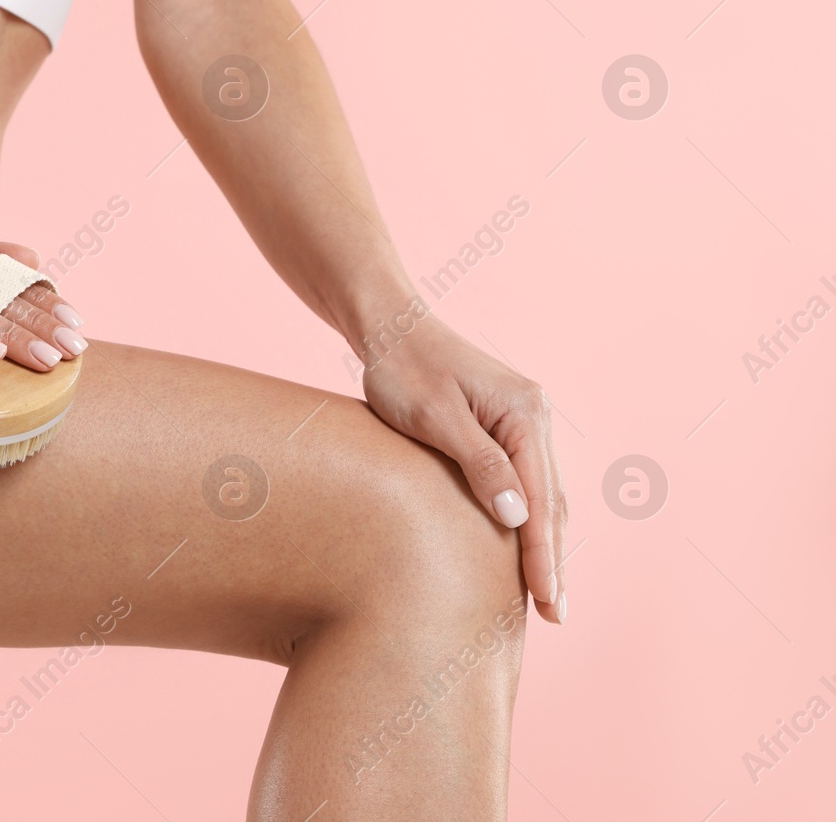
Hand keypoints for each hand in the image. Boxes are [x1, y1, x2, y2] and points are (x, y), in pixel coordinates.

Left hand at [359, 310, 566, 624]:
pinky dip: (531, 518)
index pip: (541, 500)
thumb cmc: (402, 369)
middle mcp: (536, 416)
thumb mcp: (436, 418)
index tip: (548, 602)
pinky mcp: (506, 424)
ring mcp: (524, 419)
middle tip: (554, 616)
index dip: (544, 555)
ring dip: (547, 544)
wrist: (388, 327)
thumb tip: (519, 519)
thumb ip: (479, 465)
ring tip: (546, 595)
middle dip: (554, 560)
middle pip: (552, 501)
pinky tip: (526, 548)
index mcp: (526, 413)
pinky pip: (527, 480)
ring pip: (544, 494)